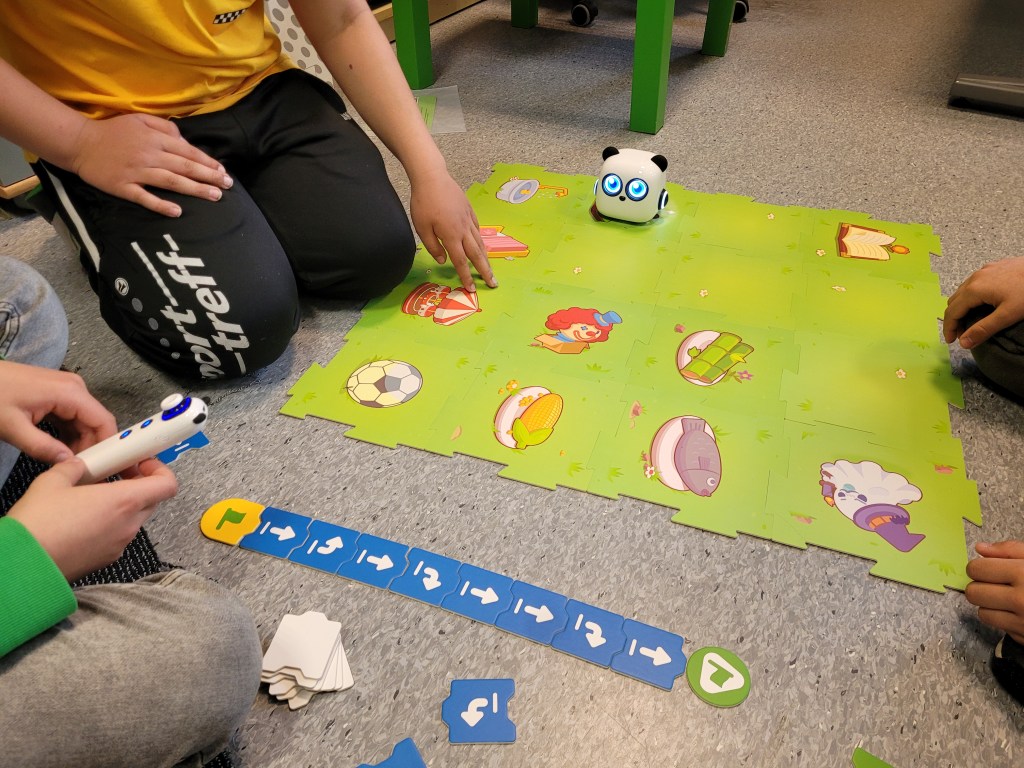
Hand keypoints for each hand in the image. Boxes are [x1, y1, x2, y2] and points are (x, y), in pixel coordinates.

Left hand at [0, 361, 115, 463]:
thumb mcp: (12, 427)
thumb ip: (42, 447)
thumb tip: (68, 463)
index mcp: (70, 392)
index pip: (104, 421)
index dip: (108, 446)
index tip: (104, 467)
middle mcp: (74, 388)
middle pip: (95, 423)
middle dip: (92, 447)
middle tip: (82, 471)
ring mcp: (66, 390)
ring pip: (84, 422)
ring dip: (79, 443)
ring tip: (68, 464)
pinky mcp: (57, 394)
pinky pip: (72, 418)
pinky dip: (69, 434)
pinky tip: (59, 449)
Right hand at [8, 458, 177, 580]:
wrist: (23, 565)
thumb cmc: (39, 525)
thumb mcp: (52, 482)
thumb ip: (73, 467)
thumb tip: (79, 464)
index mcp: (124, 501)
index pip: (167, 485)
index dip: (160, 470)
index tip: (142, 463)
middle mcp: (128, 525)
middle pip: (152, 500)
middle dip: (140, 485)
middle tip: (117, 474)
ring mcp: (119, 545)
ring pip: (134, 519)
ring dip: (122, 505)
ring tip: (93, 496)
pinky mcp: (106, 559)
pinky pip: (118, 536)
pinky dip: (110, 524)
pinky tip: (83, 519)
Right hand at [70, 113, 233, 217]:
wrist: (80, 142)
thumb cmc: (113, 131)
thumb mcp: (140, 119)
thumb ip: (165, 127)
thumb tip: (185, 140)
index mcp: (155, 138)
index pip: (188, 152)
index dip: (208, 163)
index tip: (224, 172)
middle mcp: (149, 155)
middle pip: (185, 167)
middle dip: (209, 177)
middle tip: (227, 187)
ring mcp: (137, 172)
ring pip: (171, 182)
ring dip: (195, 190)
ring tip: (214, 197)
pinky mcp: (123, 187)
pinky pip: (145, 197)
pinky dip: (161, 205)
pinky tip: (177, 211)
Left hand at [409, 173, 497, 291]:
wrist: (432, 177)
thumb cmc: (423, 203)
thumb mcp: (422, 228)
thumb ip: (433, 246)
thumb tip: (443, 260)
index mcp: (451, 236)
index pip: (460, 261)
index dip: (466, 276)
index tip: (471, 289)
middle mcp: (463, 229)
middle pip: (477, 254)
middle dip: (485, 271)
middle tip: (493, 283)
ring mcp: (468, 219)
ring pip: (480, 242)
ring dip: (486, 258)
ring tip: (490, 268)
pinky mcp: (469, 210)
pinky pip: (477, 229)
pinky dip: (481, 240)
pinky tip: (481, 245)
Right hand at [942, 257, 1023, 348]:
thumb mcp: (1007, 315)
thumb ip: (984, 329)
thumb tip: (963, 343)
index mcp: (973, 290)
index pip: (952, 312)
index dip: (949, 328)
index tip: (951, 342)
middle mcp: (973, 278)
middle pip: (954, 301)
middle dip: (954, 319)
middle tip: (963, 334)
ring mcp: (983, 271)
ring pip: (962, 292)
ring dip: (962, 308)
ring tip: (971, 321)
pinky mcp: (992, 268)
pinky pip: (973, 284)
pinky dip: (970, 298)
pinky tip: (983, 304)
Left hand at [965, 541, 1023, 643]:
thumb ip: (1011, 550)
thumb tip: (980, 548)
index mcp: (1023, 574)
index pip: (976, 569)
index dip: (980, 568)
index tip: (989, 569)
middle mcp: (1020, 600)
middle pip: (972, 592)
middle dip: (980, 587)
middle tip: (996, 584)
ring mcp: (1021, 623)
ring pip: (981, 613)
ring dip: (990, 605)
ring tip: (1008, 599)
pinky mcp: (1023, 638)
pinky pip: (998, 628)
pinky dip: (1003, 620)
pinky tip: (1017, 612)